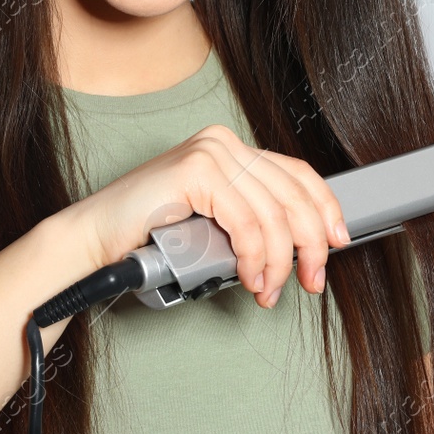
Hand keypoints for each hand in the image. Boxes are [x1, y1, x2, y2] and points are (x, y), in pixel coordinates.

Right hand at [67, 124, 349, 306]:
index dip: (325, 209)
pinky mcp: (196, 171)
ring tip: (268, 290)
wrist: (95, 240)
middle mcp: (223, 143)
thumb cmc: (150, 236)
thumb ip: (251, 220)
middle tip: (311, 280)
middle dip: (310, 245)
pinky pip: (245, 224)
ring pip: (272, 216)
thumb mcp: (215, 223)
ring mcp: (210, 153)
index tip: (338, 242)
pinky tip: (251, 278)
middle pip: (292, 195)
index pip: (297, 174)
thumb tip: (303, 246)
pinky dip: (254, 258)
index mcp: (231, 149)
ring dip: (277, 263)